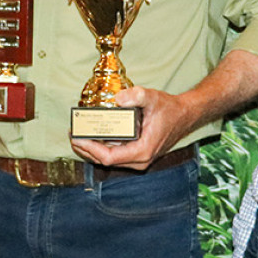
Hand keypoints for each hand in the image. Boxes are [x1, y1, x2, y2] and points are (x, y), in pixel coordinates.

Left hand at [71, 85, 192, 169]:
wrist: (184, 116)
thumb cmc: (169, 109)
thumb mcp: (152, 97)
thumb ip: (136, 96)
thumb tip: (117, 99)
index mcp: (142, 151)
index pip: (109, 157)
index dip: (90, 149)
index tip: (77, 138)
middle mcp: (140, 160)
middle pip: (105, 161)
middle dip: (86, 149)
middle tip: (72, 134)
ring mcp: (139, 160)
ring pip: (109, 160)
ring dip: (92, 149)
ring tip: (78, 134)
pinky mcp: (137, 155)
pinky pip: (115, 155)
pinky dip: (101, 147)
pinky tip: (92, 135)